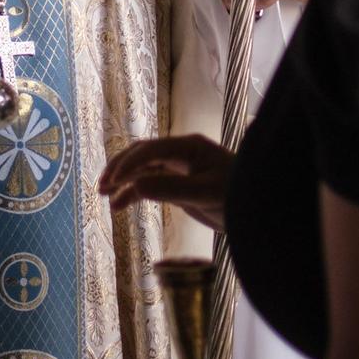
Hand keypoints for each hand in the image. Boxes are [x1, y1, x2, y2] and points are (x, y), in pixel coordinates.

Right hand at [99, 134, 233, 231]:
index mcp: (188, 147)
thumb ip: (170, 189)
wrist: (256, 211)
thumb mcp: (204, 193)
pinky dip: (135, 193)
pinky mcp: (179, 184)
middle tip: (102, 187)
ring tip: (105, 197)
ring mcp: (179, 168)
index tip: (113, 181)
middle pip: (142, 155)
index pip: (151, 150)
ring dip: (124, 181)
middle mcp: (181, 153)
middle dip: (120, 169)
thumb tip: (135, 185)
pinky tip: (120, 205)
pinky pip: (150, 184)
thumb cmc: (237, 196)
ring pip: (143, 170)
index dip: (129, 164)